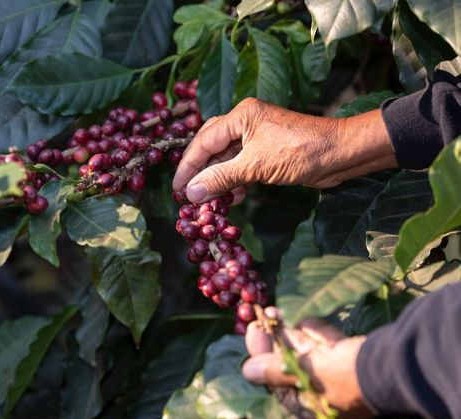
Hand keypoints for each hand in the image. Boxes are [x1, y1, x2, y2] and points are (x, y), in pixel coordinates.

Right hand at [172, 98, 397, 203]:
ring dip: (218, 180)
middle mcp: (245, 122)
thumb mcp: (255, 167)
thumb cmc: (300, 152)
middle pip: (211, 147)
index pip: (203, 141)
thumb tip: (191, 193)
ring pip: (226, 159)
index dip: (188, 167)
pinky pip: (241, 166)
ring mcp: (257, 136)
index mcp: (240, 116)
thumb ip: (220, 178)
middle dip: (200, 172)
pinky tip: (232, 197)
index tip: (177, 189)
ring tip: (210, 202)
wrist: (341, 154)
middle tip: (188, 195)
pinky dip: (234, 181)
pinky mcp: (267, 152)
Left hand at [242, 310, 374, 418]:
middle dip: (277, 343)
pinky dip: (317, 333)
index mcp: (315, 412)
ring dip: (293, 334)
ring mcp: (343, 380)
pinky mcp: (356, 360)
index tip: (253, 333)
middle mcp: (328, 399)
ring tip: (276, 314)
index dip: (263, 358)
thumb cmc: (345, 375)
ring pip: (311, 355)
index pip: (280, 385)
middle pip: (294, 368)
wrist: (397, 364)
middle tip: (261, 319)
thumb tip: (248, 371)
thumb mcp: (306, 373)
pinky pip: (329, 348)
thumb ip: (276, 371)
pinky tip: (303, 319)